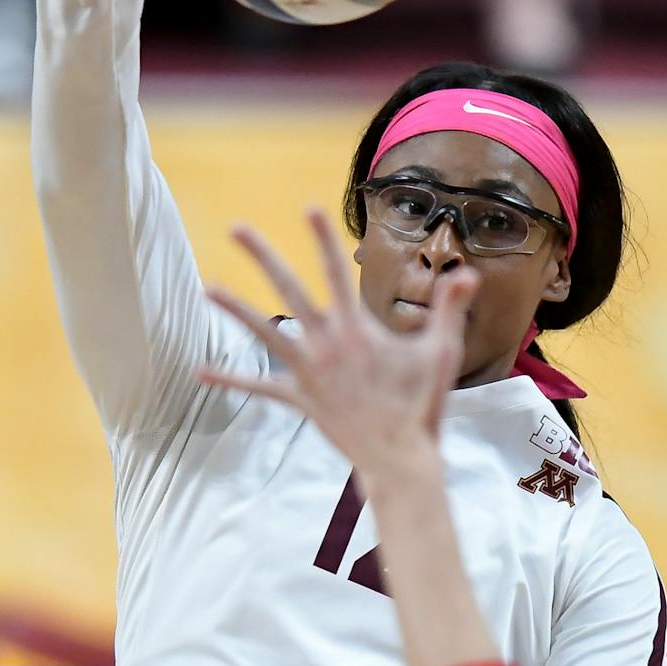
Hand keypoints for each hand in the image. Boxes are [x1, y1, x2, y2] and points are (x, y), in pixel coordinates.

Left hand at [200, 208, 477, 486]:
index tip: (308, 208)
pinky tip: (199, 371)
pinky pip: (259, 387)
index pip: (335, 271)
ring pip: (264, 333)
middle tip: (236, 227)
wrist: (399, 457)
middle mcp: (325, 343)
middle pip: (287, 288)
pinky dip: (231, 378)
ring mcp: (308, 372)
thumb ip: (450, 308)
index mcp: (356, 327)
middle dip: (262, 255)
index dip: (322, 238)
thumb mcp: (441, 351)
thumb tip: (467, 272)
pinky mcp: (300, 399)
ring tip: (207, 288)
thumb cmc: (423, 403)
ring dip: (235, 309)